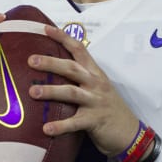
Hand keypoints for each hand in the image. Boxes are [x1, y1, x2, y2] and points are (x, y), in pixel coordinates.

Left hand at [27, 25, 140, 156]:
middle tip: (31, 60)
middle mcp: (96, 84)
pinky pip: (75, 122)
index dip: (63, 38)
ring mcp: (96, 102)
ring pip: (71, 92)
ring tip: (32, 92)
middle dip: (51, 63)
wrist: (130, 133)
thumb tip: (52, 71)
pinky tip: (46, 128)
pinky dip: (60, 126)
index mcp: (95, 73)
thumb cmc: (108, 109)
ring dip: (51, 91)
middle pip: (72, 68)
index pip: (79, 49)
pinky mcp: (95, 121)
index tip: (45, 28)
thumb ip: (80, 79)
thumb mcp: (97, 88)